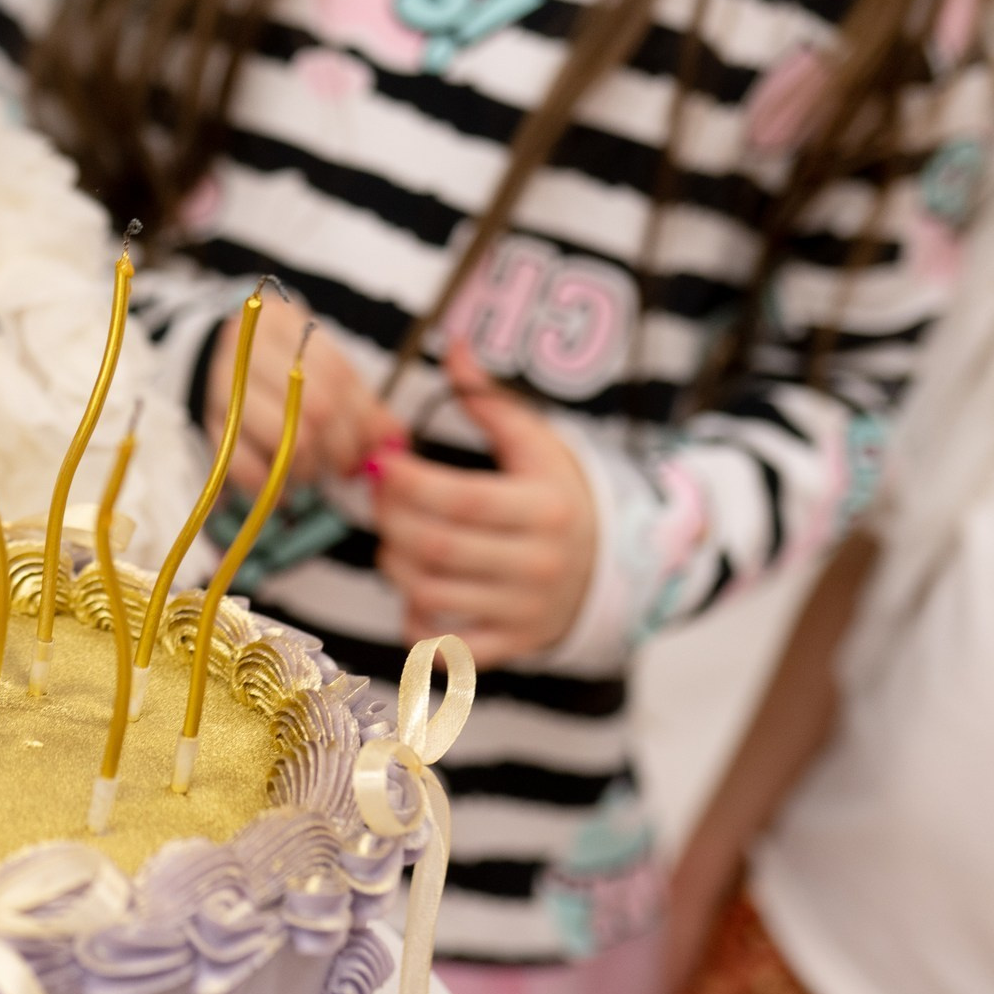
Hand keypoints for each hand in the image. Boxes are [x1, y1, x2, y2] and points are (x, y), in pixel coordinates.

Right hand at [208, 306, 405, 494]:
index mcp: (282, 324)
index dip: (361, 422)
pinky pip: (241, 464)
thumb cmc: (277, 367)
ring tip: (311, 473)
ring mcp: (219, 386)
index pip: (337, 377)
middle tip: (343, 468)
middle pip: (313, 408)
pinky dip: (267, 486)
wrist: (205, 358)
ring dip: (306, 468)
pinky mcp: (202, 423)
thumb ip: (358, 401)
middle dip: (338, 449)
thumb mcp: (318, 367)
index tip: (370, 449)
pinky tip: (280, 490)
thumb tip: (394, 440)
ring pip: (282, 438)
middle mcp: (246, 349)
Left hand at [374, 346, 596, 661]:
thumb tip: (453, 346)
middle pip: (437, 548)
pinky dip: (417, 624)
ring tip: (394, 538)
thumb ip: (488, 400)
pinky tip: (415, 592)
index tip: (381, 463)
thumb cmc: (558, 494)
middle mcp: (539, 565)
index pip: (460, 499)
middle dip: (391, 520)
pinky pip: (446, 647)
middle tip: (378, 498)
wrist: (615, 566)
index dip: (407, 483)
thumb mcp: (537, 444)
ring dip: (394, 564)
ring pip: (430, 594)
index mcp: (545, 509)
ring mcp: (526, 612)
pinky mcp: (513, 646)